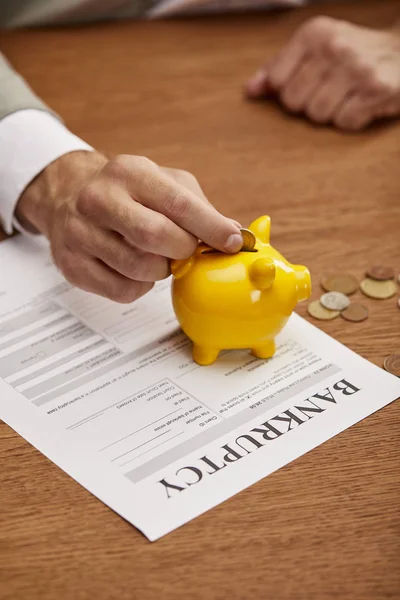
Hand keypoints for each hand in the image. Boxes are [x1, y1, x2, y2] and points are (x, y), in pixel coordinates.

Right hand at [16, 151, 242, 301]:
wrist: (68, 198)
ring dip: (161, 269)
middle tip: (186, 250)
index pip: (178, 204)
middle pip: (156, 238)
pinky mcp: (72, 265)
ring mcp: (79, 233)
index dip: (211, 228)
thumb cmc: (128, 193)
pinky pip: (123, 291)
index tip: (233, 242)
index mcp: (129, 172)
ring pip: (141, 269)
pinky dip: (140, 286)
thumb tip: (237, 235)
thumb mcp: (164, 183)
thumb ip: (200, 207)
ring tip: (156, 255)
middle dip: (183, 250)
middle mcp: (98, 199)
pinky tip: (134, 268)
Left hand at [246, 17, 399, 130]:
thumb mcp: (313, 48)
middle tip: (329, 90)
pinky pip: (344, 123)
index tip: (306, 81)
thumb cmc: (352, 52)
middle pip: (294, 102)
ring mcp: (357, 69)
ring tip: (345, 96)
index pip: (276, 81)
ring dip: (329, 113)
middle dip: (307, 103)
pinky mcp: (377, 91)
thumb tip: (250, 91)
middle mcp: (335, 47)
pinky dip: (351, 120)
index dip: (288, 89)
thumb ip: (278, 66)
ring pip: (317, 115)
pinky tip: (360, 103)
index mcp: (314, 33)